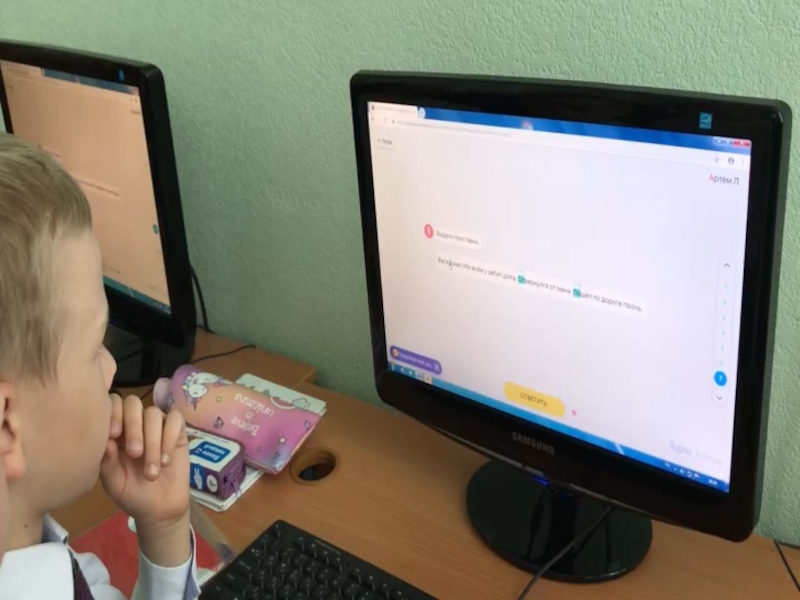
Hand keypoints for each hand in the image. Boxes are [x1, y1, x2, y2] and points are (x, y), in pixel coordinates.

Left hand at [101, 394, 191, 565]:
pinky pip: (175, 420)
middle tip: (135, 454)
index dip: (113, 412)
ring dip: (153, 442)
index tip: (114, 435)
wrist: (159, 509)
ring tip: (151, 471)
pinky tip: (166, 461)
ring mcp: (158, 425)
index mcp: (116, 431)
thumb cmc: (132, 494)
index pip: (112, 405)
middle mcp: (136, 423)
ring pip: (154, 413)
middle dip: (134, 426)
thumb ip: (107, 462)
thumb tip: (106, 440)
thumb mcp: (114, 482)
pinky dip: (170, 438)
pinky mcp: (178, 432)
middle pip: (133, 403)